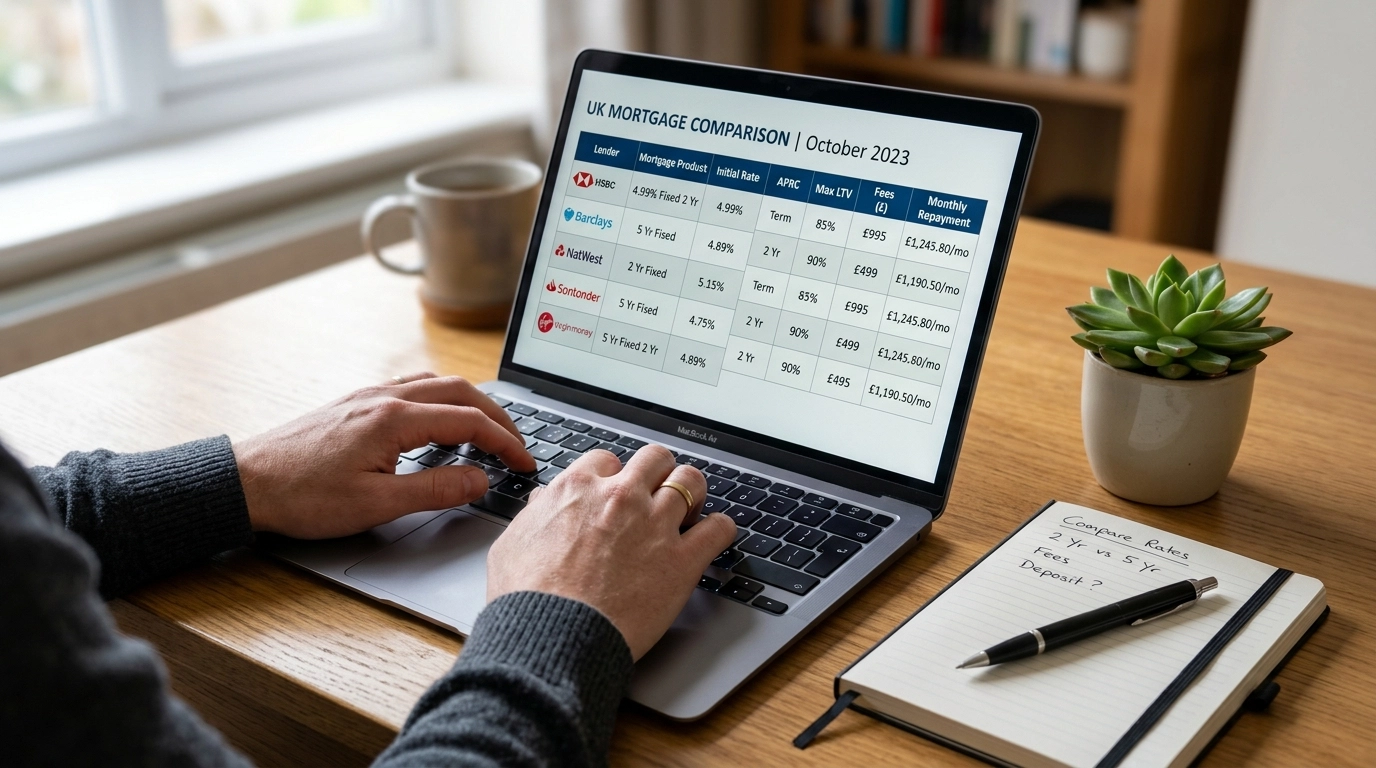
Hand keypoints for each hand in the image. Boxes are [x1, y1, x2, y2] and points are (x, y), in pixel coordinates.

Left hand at [234, 373, 534, 538]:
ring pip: (437, 384)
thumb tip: (480, 479)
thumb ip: (435, 489)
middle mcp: (384, 397)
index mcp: (395, 419)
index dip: (506, 442)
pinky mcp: (354, 403)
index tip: (525, 463)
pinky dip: (442, 399)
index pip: (470, 421)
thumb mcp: (376, 504)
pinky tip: (440, 419)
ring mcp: (368, 396)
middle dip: (498, 417)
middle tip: (518, 445)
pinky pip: (412, 387)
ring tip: (489, 430)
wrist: (246, 482)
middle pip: (461, 392)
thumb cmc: (302, 496)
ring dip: (471, 403)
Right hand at [487, 446, 735, 659]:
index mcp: (578, 488)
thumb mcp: (513, 543)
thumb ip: (535, 515)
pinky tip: (715, 535)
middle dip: (659, 473)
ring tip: (693, 507)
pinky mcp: (681, 560)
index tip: (617, 491)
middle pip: (655, 459)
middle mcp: (620, 497)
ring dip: (693, 492)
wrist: (552, 635)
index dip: (615, 476)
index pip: (608, 460)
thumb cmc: (526, 597)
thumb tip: (545, 502)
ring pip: (691, 481)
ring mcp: (654, 525)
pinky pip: (719, 528)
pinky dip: (721, 528)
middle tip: (659, 492)